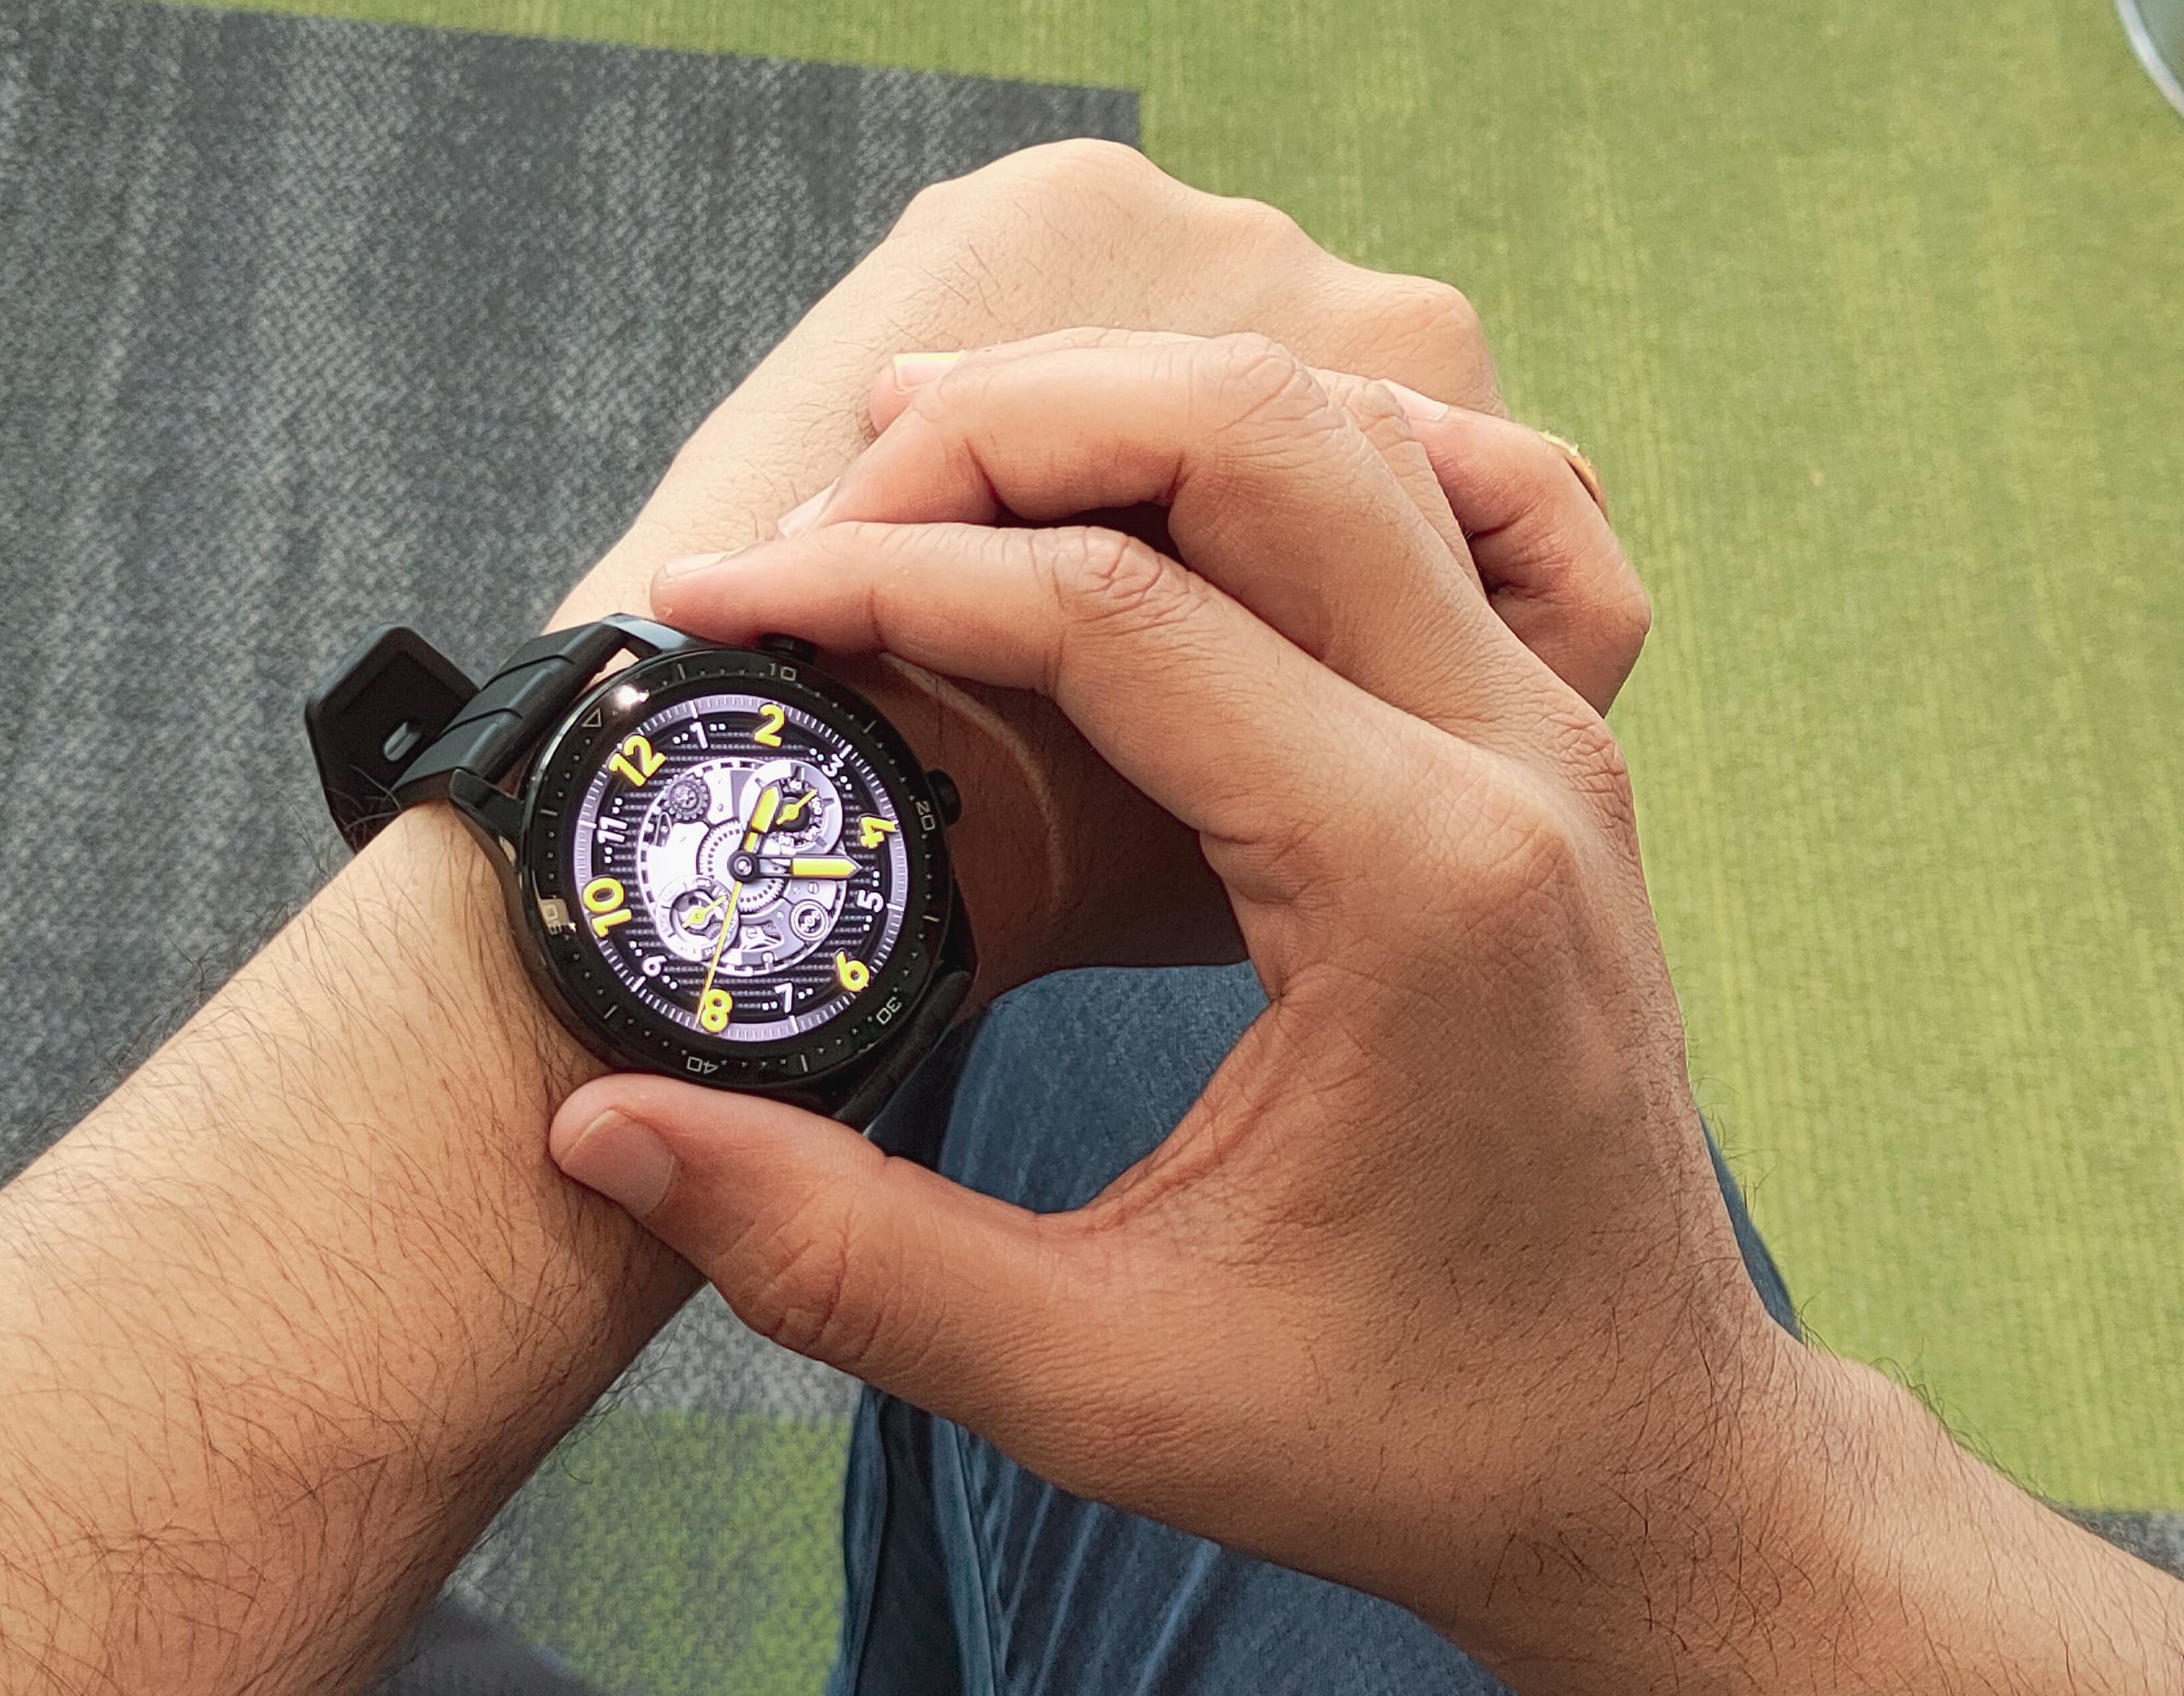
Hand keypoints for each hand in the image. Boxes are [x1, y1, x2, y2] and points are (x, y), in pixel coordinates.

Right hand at [551, 335, 2183, 1690]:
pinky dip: (1305, 450)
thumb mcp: (1100, 1384)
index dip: (878, 579)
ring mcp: (1554, 739)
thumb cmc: (1399, 1429)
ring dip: (1128, 411)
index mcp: (1409, 888)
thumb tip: (603, 1126)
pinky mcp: (1552, 753)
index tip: (715, 601)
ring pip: (1346, 438)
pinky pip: (1460, 505)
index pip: (1110, 616)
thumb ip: (841, 1258)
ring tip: (932, 451)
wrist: (1638, 1451)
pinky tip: (1184, 490)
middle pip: (1247, 440)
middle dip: (999, 430)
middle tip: (814, 513)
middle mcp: (1512, 764)